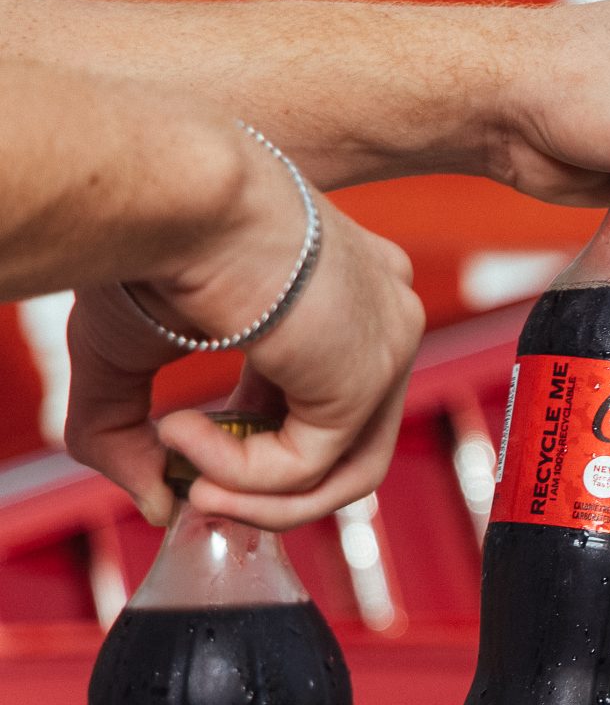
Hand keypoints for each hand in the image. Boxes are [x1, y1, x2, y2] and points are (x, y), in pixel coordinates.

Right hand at [67, 161, 424, 529]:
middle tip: (192, 494)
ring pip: (345, 470)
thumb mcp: (127, 350)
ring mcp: (387, 344)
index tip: (184, 446)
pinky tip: (177, 434)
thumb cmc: (148, 245)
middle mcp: (380, 313)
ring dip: (258, 501)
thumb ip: (133, 435)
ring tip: (190, 489)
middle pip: (349, 442)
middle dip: (265, 487)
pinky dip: (237, 473)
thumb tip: (159, 507)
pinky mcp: (368, 376)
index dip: (255, 437)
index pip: (321, 389)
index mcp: (340, 291)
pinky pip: (306, 464)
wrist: (176, 196)